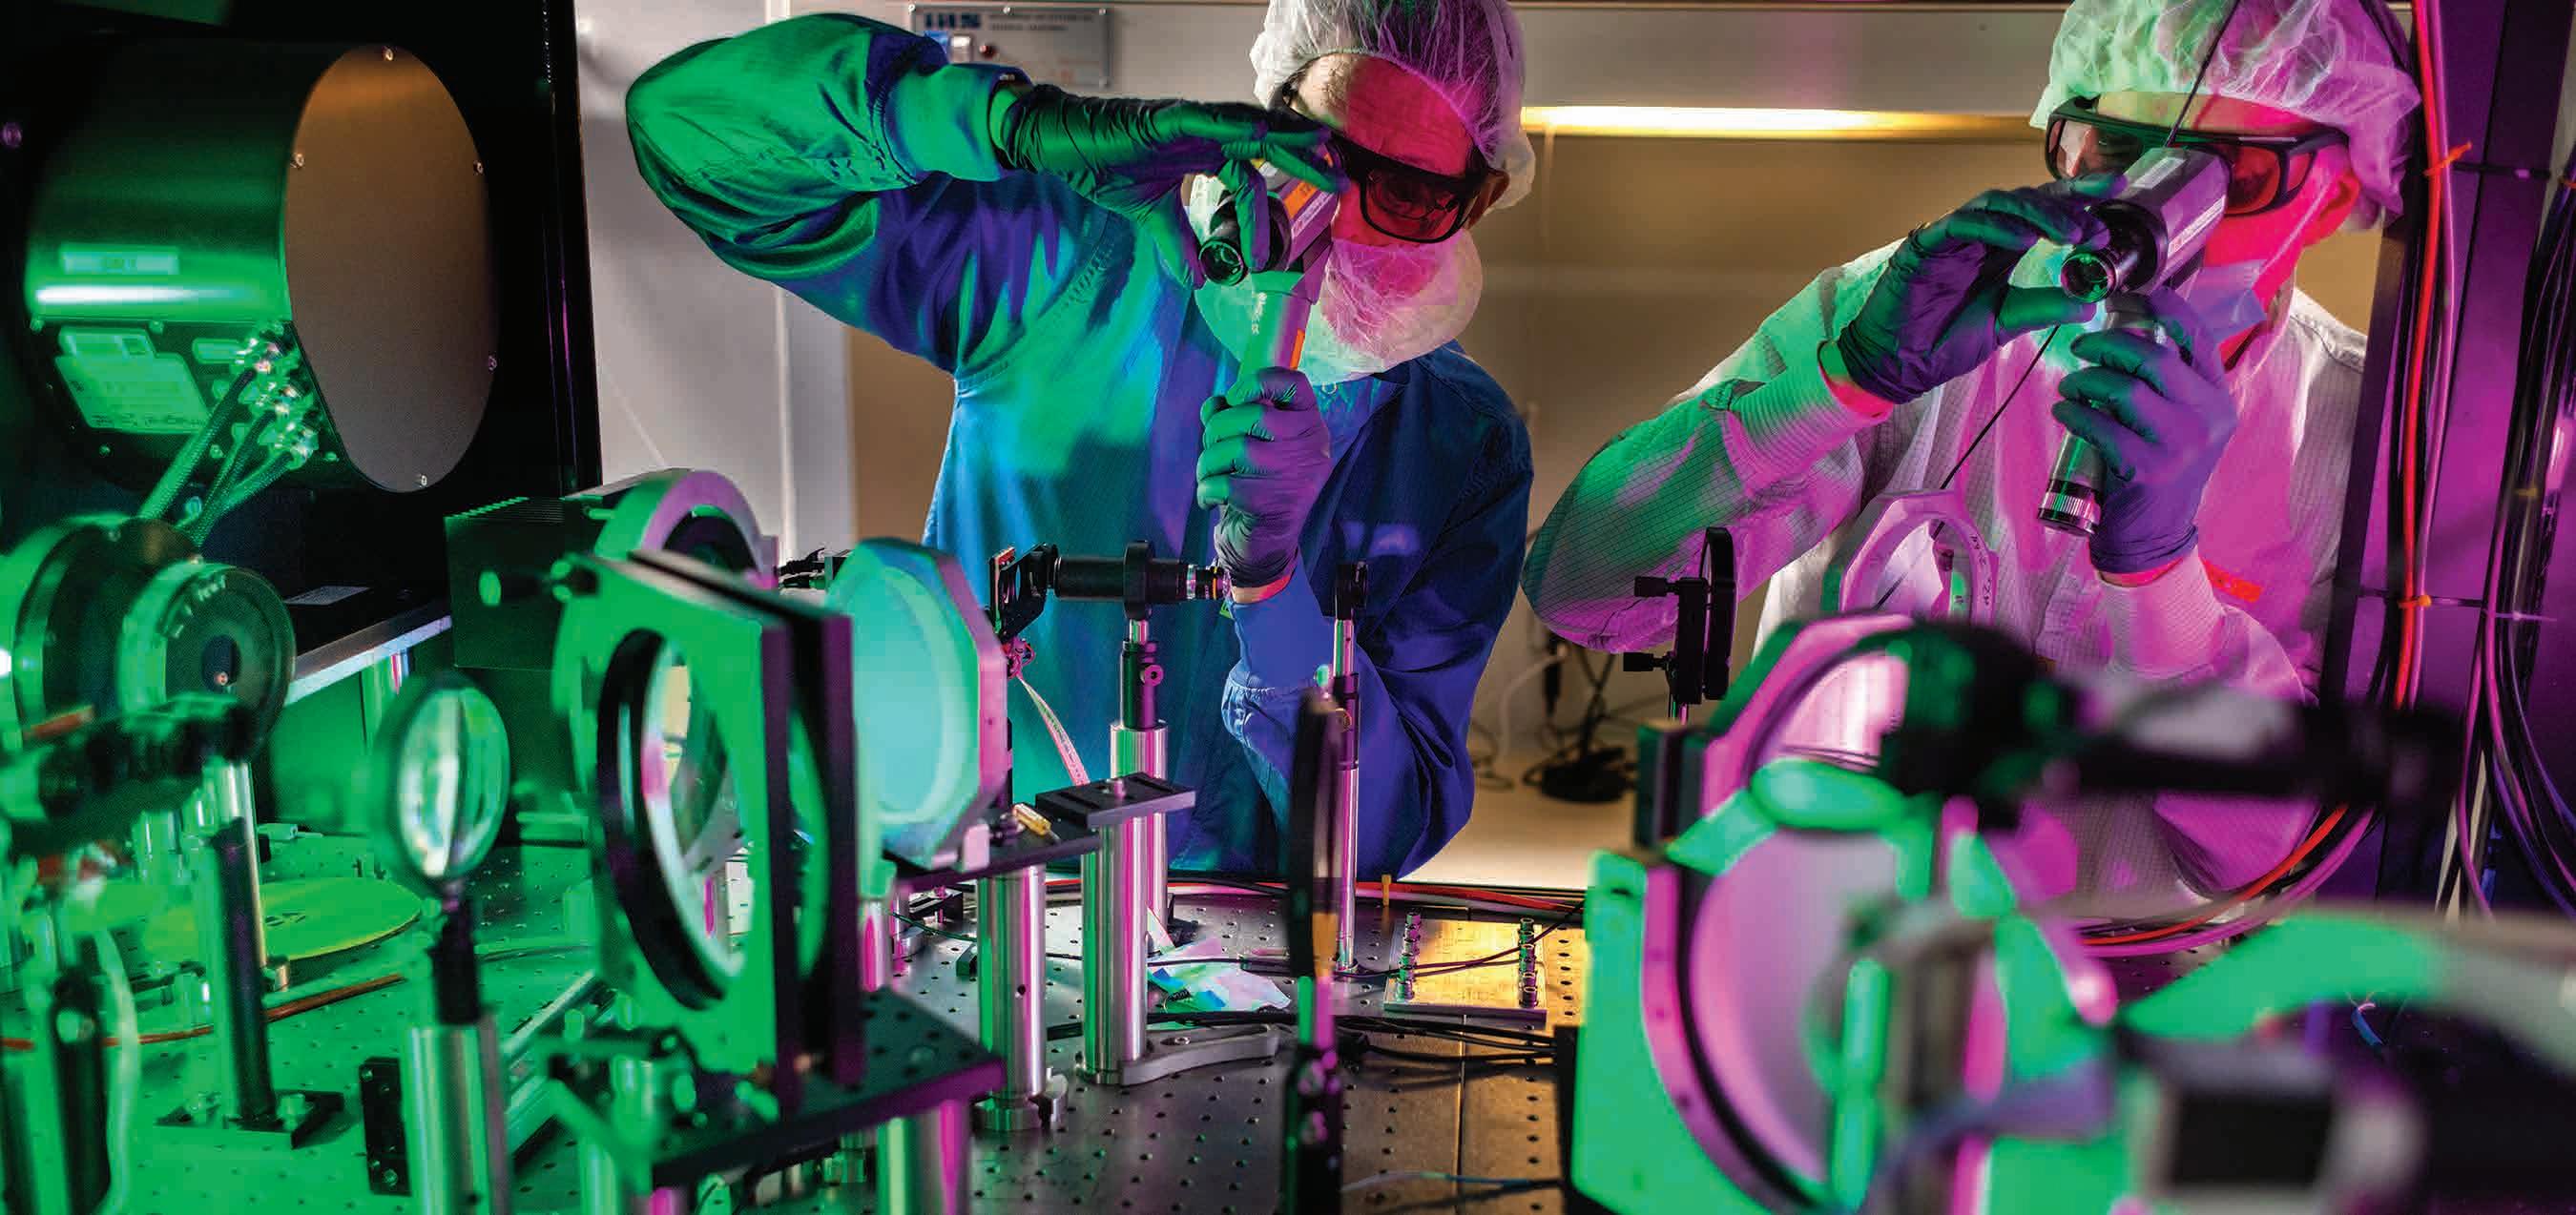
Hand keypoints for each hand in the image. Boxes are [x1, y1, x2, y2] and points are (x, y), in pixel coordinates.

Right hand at [990, 84, 1333, 285]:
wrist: (1063, 147)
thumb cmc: (1105, 167)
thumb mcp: (1151, 215)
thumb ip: (1178, 244)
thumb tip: (1197, 281)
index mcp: (1204, 154)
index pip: (1250, 180)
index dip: (1262, 218)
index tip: (1264, 260)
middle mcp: (1204, 135)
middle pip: (1265, 146)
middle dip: (1303, 161)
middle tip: (1339, 183)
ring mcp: (1187, 124)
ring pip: (1245, 125)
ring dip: (1283, 135)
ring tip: (1319, 143)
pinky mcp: (1163, 119)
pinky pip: (1203, 120)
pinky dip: (1230, 124)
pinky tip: (1257, 132)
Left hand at [1197, 367, 1331, 589]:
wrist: (1265, 547)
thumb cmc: (1257, 486)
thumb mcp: (1251, 444)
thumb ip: (1233, 417)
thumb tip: (1213, 404)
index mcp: (1308, 425)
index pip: (1295, 383)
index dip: (1259, 381)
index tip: (1235, 397)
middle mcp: (1310, 447)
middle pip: (1252, 414)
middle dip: (1216, 430)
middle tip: (1213, 450)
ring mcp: (1294, 476)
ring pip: (1235, 448)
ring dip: (1207, 463)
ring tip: (1209, 477)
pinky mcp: (1271, 503)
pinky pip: (1222, 482)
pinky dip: (1205, 491)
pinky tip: (1210, 500)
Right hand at [1834, 181, 2112, 405]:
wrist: (1896, 366)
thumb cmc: (1943, 343)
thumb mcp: (2006, 323)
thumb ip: (2045, 307)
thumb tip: (2092, 302)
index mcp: (1999, 248)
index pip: (2043, 212)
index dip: (2080, 199)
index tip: (2119, 194)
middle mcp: (1978, 234)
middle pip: (2026, 198)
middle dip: (2068, 202)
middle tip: (2101, 220)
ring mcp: (1951, 236)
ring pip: (1998, 203)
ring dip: (2038, 213)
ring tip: (2071, 232)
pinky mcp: (1924, 245)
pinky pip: (1962, 223)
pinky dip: (1995, 226)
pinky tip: (2024, 239)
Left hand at [2049, 288, 2235, 575]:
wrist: (2157, 533)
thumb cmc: (2161, 466)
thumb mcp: (2182, 422)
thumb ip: (2170, 383)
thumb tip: (2127, 331)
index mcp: (2219, 397)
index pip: (2197, 336)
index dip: (2163, 307)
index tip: (2129, 296)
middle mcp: (2209, 417)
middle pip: (2152, 358)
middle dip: (2107, 344)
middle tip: (2081, 347)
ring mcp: (2182, 444)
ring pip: (2123, 389)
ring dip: (2085, 380)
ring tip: (2069, 385)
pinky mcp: (2150, 469)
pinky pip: (2101, 426)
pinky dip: (2074, 413)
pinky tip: (2064, 410)